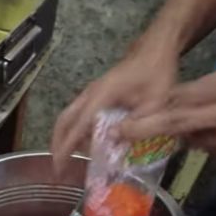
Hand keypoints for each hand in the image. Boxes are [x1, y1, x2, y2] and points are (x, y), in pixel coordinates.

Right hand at [50, 40, 179, 169]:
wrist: (156, 48)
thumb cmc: (158, 72)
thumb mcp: (155, 102)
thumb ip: (136, 123)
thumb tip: (112, 141)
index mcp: (102, 96)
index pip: (78, 126)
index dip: (67, 148)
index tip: (59, 166)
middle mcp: (90, 94)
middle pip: (63, 121)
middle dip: (57, 144)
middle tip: (58, 165)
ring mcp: (91, 92)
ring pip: (68, 116)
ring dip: (64, 136)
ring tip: (67, 156)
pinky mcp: (95, 92)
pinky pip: (77, 113)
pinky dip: (74, 128)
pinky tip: (84, 140)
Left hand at [119, 58, 215, 157]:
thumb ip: (204, 87)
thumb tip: (168, 100)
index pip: (180, 105)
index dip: (149, 118)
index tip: (122, 125)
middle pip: (181, 126)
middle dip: (150, 131)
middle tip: (126, 134)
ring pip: (196, 142)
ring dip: (186, 135)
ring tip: (197, 122)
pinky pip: (215, 150)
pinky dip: (208, 142)